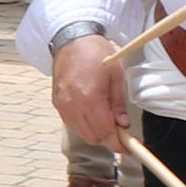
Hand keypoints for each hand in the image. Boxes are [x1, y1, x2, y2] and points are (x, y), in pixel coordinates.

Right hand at [50, 33, 130, 156]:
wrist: (72, 39)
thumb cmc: (95, 53)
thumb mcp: (116, 76)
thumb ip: (119, 104)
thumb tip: (124, 125)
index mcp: (90, 98)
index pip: (106, 132)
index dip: (118, 144)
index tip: (129, 148)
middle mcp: (73, 104)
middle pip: (93, 137)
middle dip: (108, 137)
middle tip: (120, 128)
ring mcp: (63, 104)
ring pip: (82, 133)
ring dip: (96, 131)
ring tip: (105, 115)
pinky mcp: (57, 102)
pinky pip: (72, 123)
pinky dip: (83, 123)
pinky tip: (91, 110)